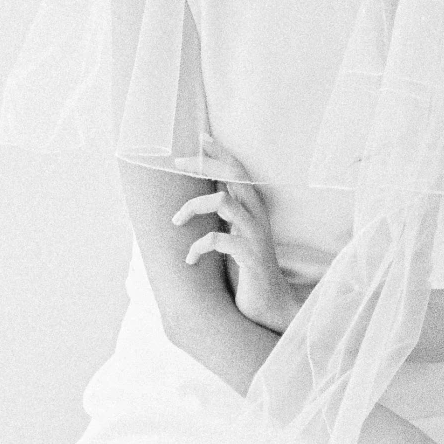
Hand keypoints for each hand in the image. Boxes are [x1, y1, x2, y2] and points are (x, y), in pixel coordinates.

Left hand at [172, 142, 299, 333]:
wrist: (268, 306)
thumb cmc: (246, 270)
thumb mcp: (235, 235)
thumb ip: (227, 212)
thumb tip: (209, 190)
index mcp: (253, 209)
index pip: (239, 170)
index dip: (221, 152)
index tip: (201, 138)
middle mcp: (257, 216)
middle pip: (234, 176)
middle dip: (205, 165)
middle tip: (178, 164)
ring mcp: (255, 235)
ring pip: (223, 202)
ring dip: (194, 207)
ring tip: (175, 221)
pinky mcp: (250, 256)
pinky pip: (219, 240)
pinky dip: (198, 246)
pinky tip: (189, 259)